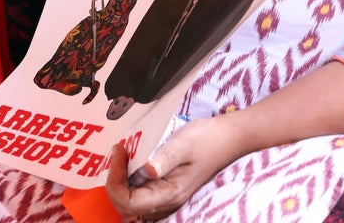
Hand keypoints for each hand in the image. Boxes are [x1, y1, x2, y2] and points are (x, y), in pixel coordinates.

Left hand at [105, 116, 240, 220]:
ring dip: (120, 181)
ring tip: (122, 155)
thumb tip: (147, 170)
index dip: (115, 180)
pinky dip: (129, 179)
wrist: (228, 138)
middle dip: (115, 180)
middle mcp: (167, 201)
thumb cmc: (207, 139)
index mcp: (170, 193)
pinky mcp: (167, 188)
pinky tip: (131, 160)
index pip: (129, 202)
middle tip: (118, 151)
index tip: (118, 152)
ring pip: (132, 201)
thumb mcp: (184, 143)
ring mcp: (167, 196)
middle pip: (126, 205)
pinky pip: (140, 193)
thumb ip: (165, 158)